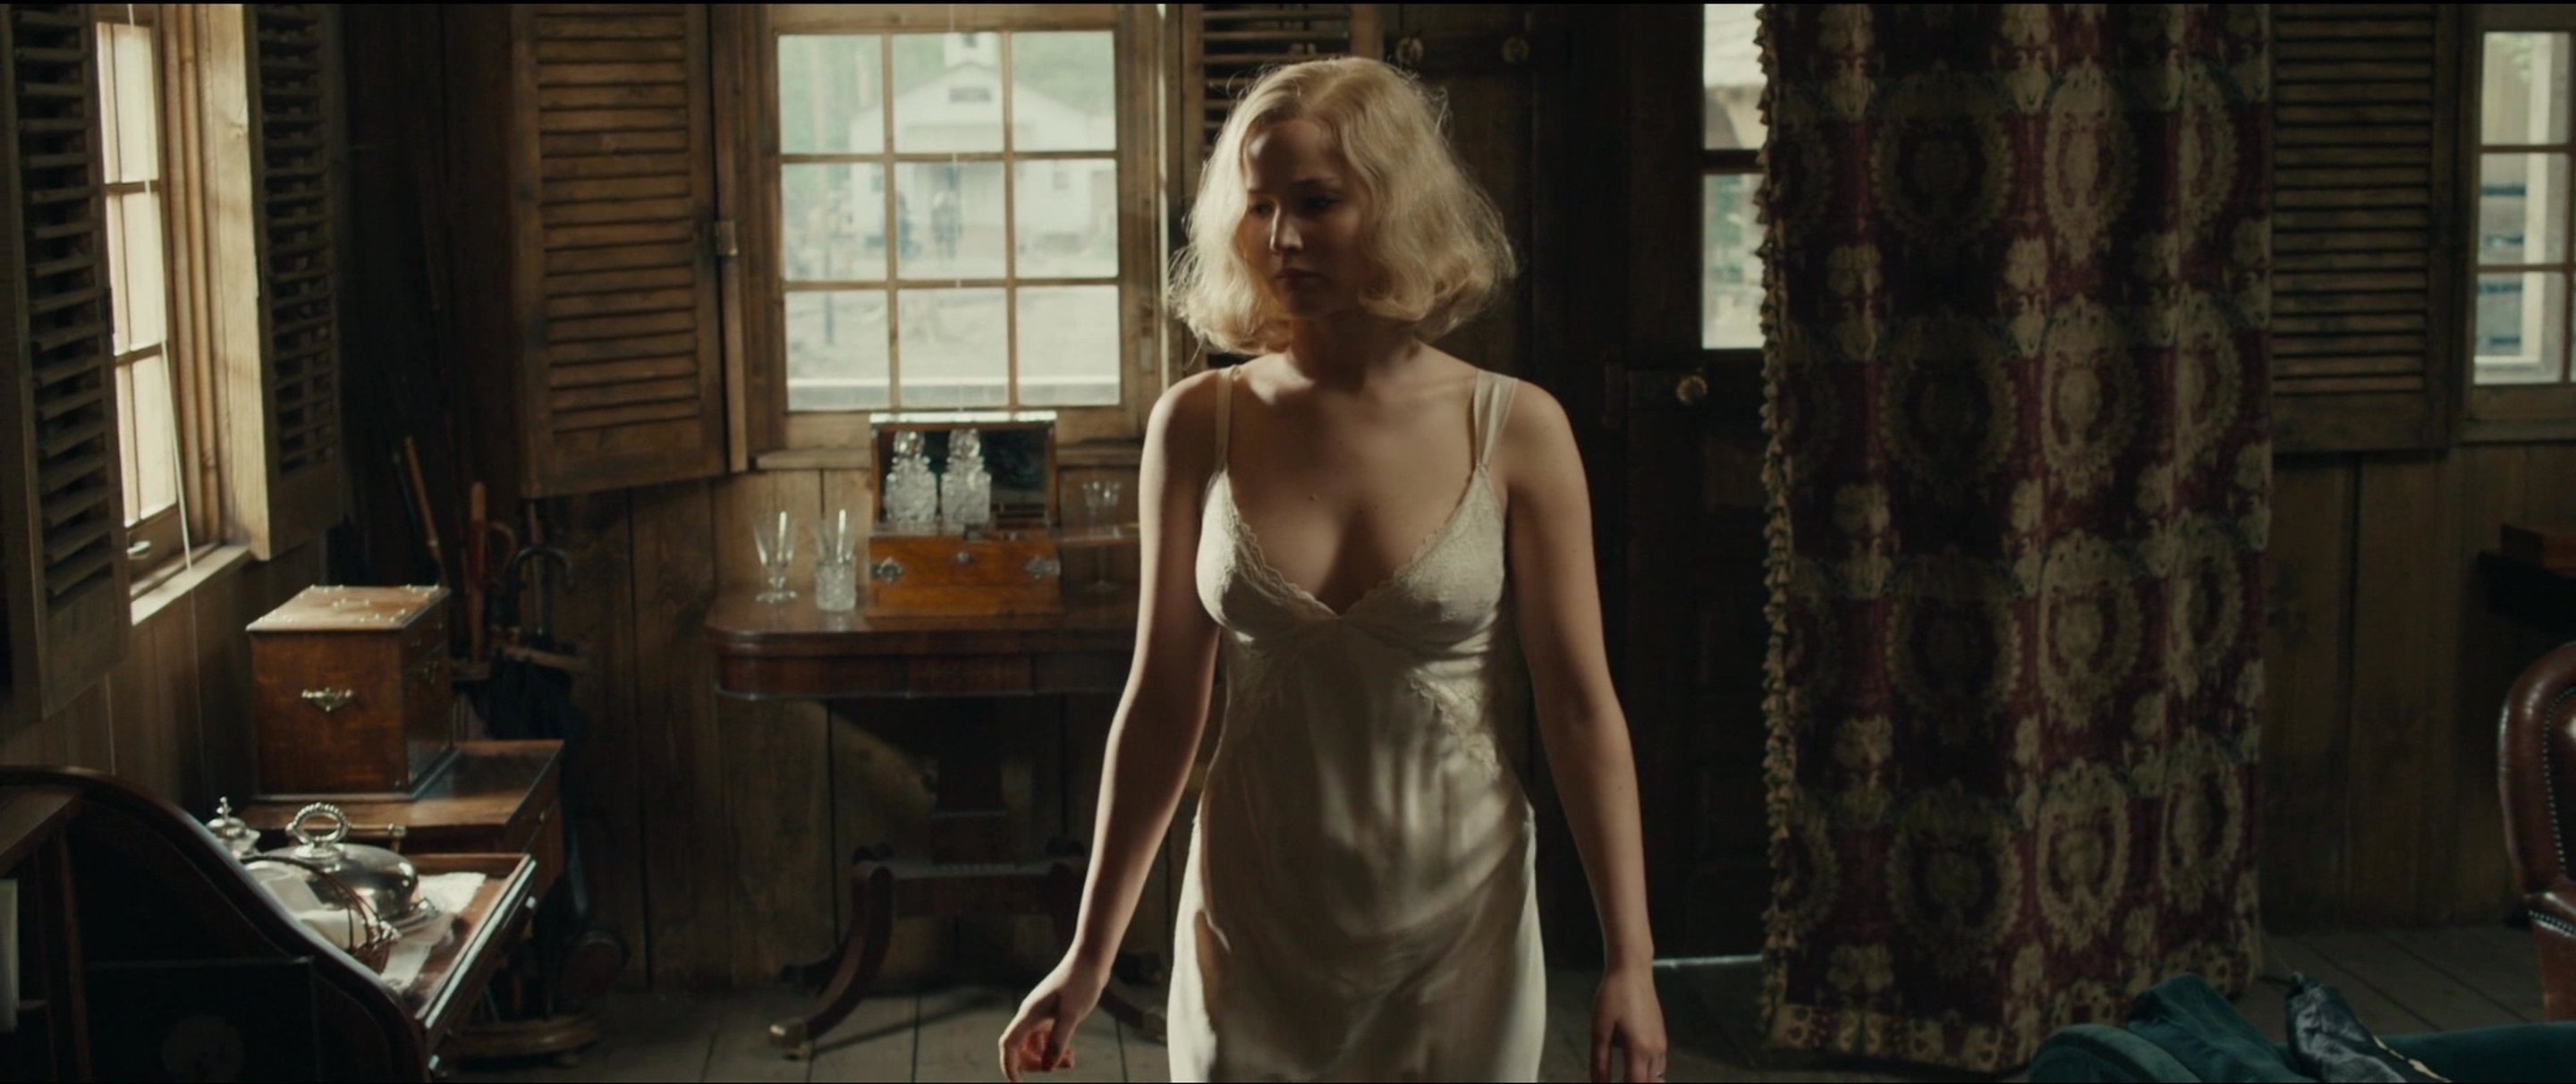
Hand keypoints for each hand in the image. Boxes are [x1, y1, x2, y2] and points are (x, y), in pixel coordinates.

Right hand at [997, 953, 1108, 1081]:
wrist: (1091, 960)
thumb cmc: (1080, 983)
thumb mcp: (1071, 1015)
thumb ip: (1058, 1042)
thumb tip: (1048, 1067)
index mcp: (1029, 1014)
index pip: (1009, 1044)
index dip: (1009, 1065)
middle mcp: (1031, 1014)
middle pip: (1021, 1048)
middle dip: (1035, 1063)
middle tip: (1056, 1068)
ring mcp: (1041, 1013)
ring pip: (1035, 1044)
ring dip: (1048, 1057)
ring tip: (1070, 1061)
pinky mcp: (1053, 1012)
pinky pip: (1047, 1037)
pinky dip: (1055, 1048)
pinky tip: (1070, 1053)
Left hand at [1591, 964, 1668, 1081]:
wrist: (1632, 970)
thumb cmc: (1614, 994)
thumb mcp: (1599, 1030)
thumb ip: (1599, 1062)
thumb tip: (1598, 1083)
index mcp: (1639, 1049)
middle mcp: (1655, 1048)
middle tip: (1617, 1080)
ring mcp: (1661, 1042)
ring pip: (1656, 1075)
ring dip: (1642, 1079)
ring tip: (1624, 1075)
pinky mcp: (1661, 1035)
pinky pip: (1658, 1063)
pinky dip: (1647, 1070)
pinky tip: (1633, 1063)